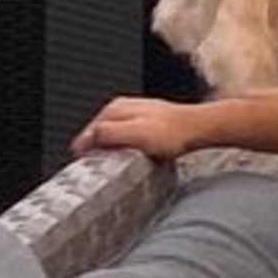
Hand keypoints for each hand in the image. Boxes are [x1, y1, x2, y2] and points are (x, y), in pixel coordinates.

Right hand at [75, 97, 206, 163]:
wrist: (196, 128)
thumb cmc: (172, 133)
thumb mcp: (135, 135)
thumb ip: (110, 134)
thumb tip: (87, 138)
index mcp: (116, 109)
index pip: (88, 130)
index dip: (83, 149)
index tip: (81, 164)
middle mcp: (122, 108)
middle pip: (98, 131)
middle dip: (94, 148)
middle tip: (94, 168)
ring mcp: (133, 114)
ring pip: (111, 134)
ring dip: (108, 149)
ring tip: (110, 165)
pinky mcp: (144, 122)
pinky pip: (124, 136)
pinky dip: (122, 147)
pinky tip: (128, 157)